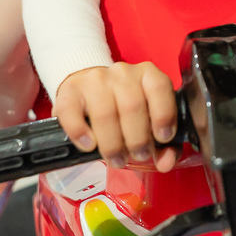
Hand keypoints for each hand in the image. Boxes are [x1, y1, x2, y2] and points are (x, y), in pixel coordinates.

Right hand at [53, 62, 178, 172]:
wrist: (89, 87)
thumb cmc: (123, 107)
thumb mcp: (148, 119)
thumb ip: (162, 143)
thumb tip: (165, 163)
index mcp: (146, 74)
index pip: (159, 87)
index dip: (164, 114)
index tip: (163, 138)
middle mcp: (122, 72)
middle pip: (131, 106)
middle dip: (138, 139)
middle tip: (139, 156)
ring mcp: (94, 79)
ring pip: (105, 113)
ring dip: (113, 144)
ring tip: (117, 160)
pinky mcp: (70, 90)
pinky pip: (72, 112)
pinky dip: (81, 133)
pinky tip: (89, 147)